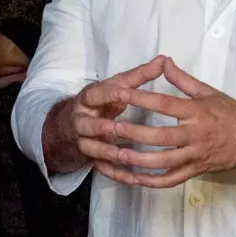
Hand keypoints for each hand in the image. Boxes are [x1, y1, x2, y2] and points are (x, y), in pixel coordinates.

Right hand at [43, 56, 168, 173]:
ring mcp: (83, 140)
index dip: (110, 93)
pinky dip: (113, 172)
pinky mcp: (89, 157)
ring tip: (124, 155)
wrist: (72, 124)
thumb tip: (163, 60)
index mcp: (89, 97)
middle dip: (103, 127)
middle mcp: (82, 119)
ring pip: (91, 148)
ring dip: (106, 152)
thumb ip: (138, 75)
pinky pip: (99, 167)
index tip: (124, 93)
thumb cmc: (102, 101)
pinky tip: (130, 177)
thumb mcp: (115, 85)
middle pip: (89, 124)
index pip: (97, 94)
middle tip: (119, 129)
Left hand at [89, 58, 235, 187]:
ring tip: (116, 155)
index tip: (121, 92)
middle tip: (110, 128)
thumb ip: (183, 80)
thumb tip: (164, 61)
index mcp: (198, 112)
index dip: (142, 98)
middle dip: (134, 133)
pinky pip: (171, 180)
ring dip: (137, 160)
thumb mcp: (209, 92)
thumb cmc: (232, 113)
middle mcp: (196, 135)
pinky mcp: (196, 171)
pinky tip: (134, 178)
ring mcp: (195, 156)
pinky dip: (151, 181)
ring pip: (162, 162)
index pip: (165, 104)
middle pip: (160, 136)